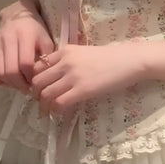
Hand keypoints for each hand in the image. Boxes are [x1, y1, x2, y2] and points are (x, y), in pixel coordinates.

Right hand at [0, 0, 54, 93]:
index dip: (31, 77)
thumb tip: (43, 76)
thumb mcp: (46, 40)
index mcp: (24, 36)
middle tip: (27, 88)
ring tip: (18, 85)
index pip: (25, 63)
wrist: (17, 15)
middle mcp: (7, 40)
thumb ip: (47, 57)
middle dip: (20, 84)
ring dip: (9, 84)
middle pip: (10, 71)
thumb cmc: (35, 30)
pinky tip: (5, 81)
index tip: (36, 81)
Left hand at [31, 42, 146, 114]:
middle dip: (36, 94)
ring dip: (44, 105)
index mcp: (64, 51)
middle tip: (41, 103)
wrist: (129, 60)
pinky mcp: (83, 89)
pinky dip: (56, 110)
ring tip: (47, 111)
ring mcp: (73, 76)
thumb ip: (68, 62)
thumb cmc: (110, 57)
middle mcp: (65, 62)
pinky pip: (59, 103)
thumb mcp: (84, 53)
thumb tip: (55, 77)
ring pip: (45, 93)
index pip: (38, 66)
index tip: (39, 89)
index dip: (35, 80)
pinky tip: (59, 112)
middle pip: (37, 81)